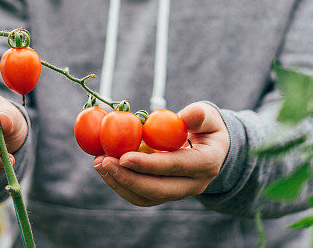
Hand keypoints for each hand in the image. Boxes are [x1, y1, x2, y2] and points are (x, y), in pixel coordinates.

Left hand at [94, 102, 229, 205]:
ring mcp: (179, 192)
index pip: (173, 167)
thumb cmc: (207, 127)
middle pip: (157, 189)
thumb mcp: (209, 117)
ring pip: (146, 197)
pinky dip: (121, 184)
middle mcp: (193, 184)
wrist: (214, 149)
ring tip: (99, 163)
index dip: (148, 164)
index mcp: (205, 164)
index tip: (124, 156)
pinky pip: (141, 196)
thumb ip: (199, 115)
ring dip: (120, 183)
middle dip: (127, 177)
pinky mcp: (165, 194)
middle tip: (103, 162)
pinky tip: (106, 168)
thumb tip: (186, 116)